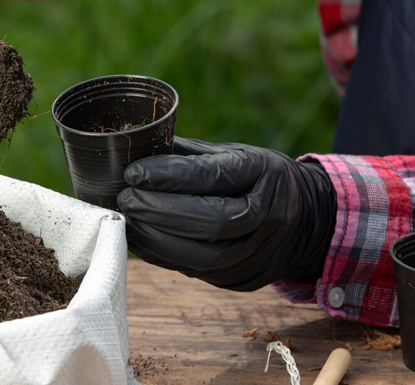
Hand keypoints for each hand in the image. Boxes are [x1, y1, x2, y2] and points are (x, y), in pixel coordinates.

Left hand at [117, 138, 336, 290]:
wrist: (304, 220)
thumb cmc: (254, 177)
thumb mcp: (233, 154)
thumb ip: (188, 156)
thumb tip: (133, 150)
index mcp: (265, 174)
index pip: (215, 177)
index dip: (170, 176)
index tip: (133, 172)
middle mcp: (268, 217)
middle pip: (210, 221)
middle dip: (159, 211)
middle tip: (124, 199)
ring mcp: (257, 254)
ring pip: (201, 255)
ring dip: (154, 239)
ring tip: (124, 220)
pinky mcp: (240, 278)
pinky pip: (194, 271)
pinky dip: (160, 256)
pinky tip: (137, 240)